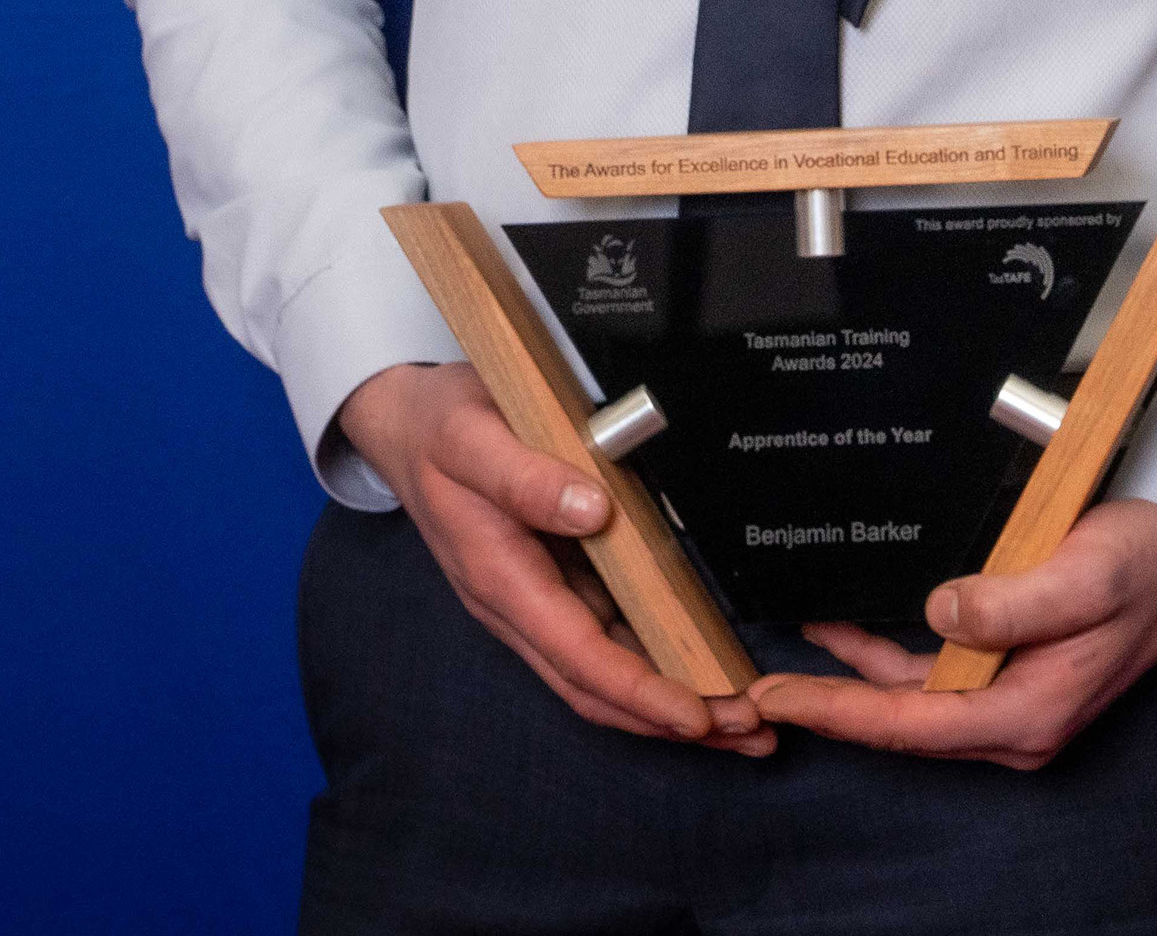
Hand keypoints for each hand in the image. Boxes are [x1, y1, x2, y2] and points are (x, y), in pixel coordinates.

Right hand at [330, 362, 771, 752]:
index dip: (637, 691)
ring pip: (606, 673)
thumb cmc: (439, 427)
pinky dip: (657, 663)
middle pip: (596, 688)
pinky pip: (608, 639)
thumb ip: (523, 475)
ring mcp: (537, 602)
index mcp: (500, 579)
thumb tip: (591, 511)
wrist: (406, 424)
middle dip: (669, 719)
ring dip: (671, 703)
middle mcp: (519, 607)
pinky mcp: (555, 586)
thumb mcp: (470, 436)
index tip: (696, 715)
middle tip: (750, 732)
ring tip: (745, 720)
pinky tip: (705, 667)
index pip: (577, 656)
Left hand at [748, 500, 1156, 769]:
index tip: (771, 699)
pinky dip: (886, 656)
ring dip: (852, 676)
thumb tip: (938, 612)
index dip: (835, 712)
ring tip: (789, 642)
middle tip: (752, 687)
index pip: (910, 724)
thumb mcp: (1085, 574)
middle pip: (901, 722)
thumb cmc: (1146, 561)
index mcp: (1028, 712)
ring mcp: (1014, 699)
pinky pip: (935, 674)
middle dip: (829, 706)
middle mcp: (1015, 720)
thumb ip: (1012, 602)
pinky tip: (848, 625)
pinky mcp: (1014, 672)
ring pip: (913, 698)